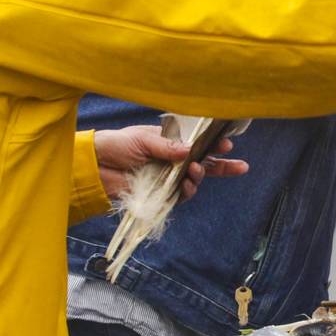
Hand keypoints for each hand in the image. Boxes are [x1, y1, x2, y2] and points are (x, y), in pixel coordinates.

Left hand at [94, 127, 247, 199]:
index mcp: (170, 143)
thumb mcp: (142, 140)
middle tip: (239, 166)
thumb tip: (190, 150)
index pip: (197, 144)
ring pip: (194, 181)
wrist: (96, 167)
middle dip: (223, 166)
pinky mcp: (161, 195)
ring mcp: (167, 179)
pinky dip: (187, 191)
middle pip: (204, 164)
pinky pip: (180, 196)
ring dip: (200, 177)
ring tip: (196, 172)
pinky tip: (187, 186)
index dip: (213, 146)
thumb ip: (167, 146)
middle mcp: (172, 161)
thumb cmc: (117, 146)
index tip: (227, 144)